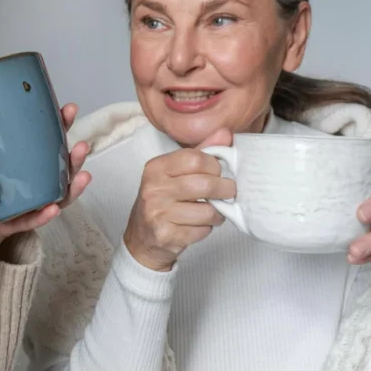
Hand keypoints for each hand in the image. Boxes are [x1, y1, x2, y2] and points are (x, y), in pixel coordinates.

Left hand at [0, 103, 93, 251]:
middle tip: (82, 146)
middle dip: (75, 158)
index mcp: (26, 162)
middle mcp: (32, 183)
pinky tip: (53, 208)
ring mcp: (27, 204)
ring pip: (56, 196)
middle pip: (60, 170)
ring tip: (82, 176)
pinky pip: (31, 220)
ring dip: (71, 186)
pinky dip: (43, 215)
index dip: (61, 126)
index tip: (69, 110)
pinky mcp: (13, 222)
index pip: (48, 142)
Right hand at [122, 129, 235, 271]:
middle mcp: (153, 188)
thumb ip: (200, 152)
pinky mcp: (166, 235)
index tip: (217, 172)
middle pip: (205, 184)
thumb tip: (225, 133)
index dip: (214, 166)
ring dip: (217, 213)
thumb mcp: (175, 172)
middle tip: (228, 192)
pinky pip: (202, 230)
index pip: (196, 159)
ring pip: (207, 211)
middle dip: (225, 189)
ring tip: (212, 211)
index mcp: (156, 168)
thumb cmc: (162, 200)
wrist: (142, 237)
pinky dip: (206, 229)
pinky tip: (198, 225)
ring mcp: (158, 213)